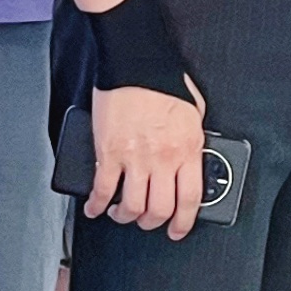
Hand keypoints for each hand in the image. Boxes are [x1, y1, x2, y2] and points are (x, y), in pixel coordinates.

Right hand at [89, 81, 206, 239]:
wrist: (135, 61)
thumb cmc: (163, 80)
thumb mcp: (195, 112)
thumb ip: (194, 140)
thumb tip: (193, 159)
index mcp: (187, 148)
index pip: (190, 199)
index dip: (184, 222)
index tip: (177, 229)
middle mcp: (163, 158)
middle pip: (160, 209)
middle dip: (153, 222)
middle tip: (148, 221)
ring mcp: (135, 158)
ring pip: (132, 206)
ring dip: (126, 216)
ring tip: (122, 213)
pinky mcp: (108, 153)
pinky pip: (102, 190)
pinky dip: (97, 205)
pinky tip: (95, 208)